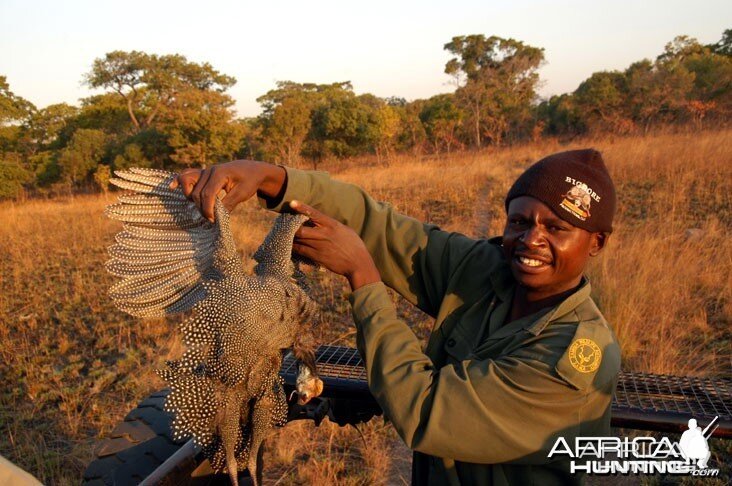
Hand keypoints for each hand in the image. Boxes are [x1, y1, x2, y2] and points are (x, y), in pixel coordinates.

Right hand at [170, 160, 285, 221]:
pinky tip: (171, 186)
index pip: (207, 194)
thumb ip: (228, 204)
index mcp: (220, 173)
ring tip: (202, 208)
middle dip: (202, 208)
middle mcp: (209, 170)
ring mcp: (205, 170)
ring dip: (191, 197)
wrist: (252, 169)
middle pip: (197, 193)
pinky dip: (179, 181)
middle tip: (212, 219)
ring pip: (188, 183)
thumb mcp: (242, 193)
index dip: (208, 209)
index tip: (213, 221)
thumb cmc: (249, 181)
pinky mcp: (203, 173)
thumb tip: (216, 216)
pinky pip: (187, 174)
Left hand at [291, 201, 380, 290]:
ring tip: (282, 235)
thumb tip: (323, 222)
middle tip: (284, 224)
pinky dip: (294, 248)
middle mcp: (324, 234)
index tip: (292, 203)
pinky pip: (301, 251)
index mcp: (332, 225)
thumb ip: (332, 226)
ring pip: (299, 240)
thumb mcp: (345, 231)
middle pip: (301, 229)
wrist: (358, 264)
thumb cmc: (355, 246)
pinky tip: (289, 246)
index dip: (302, 208)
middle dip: (291, 227)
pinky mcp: (317, 257)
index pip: (314, 214)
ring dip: (290, 238)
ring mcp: (319, 246)